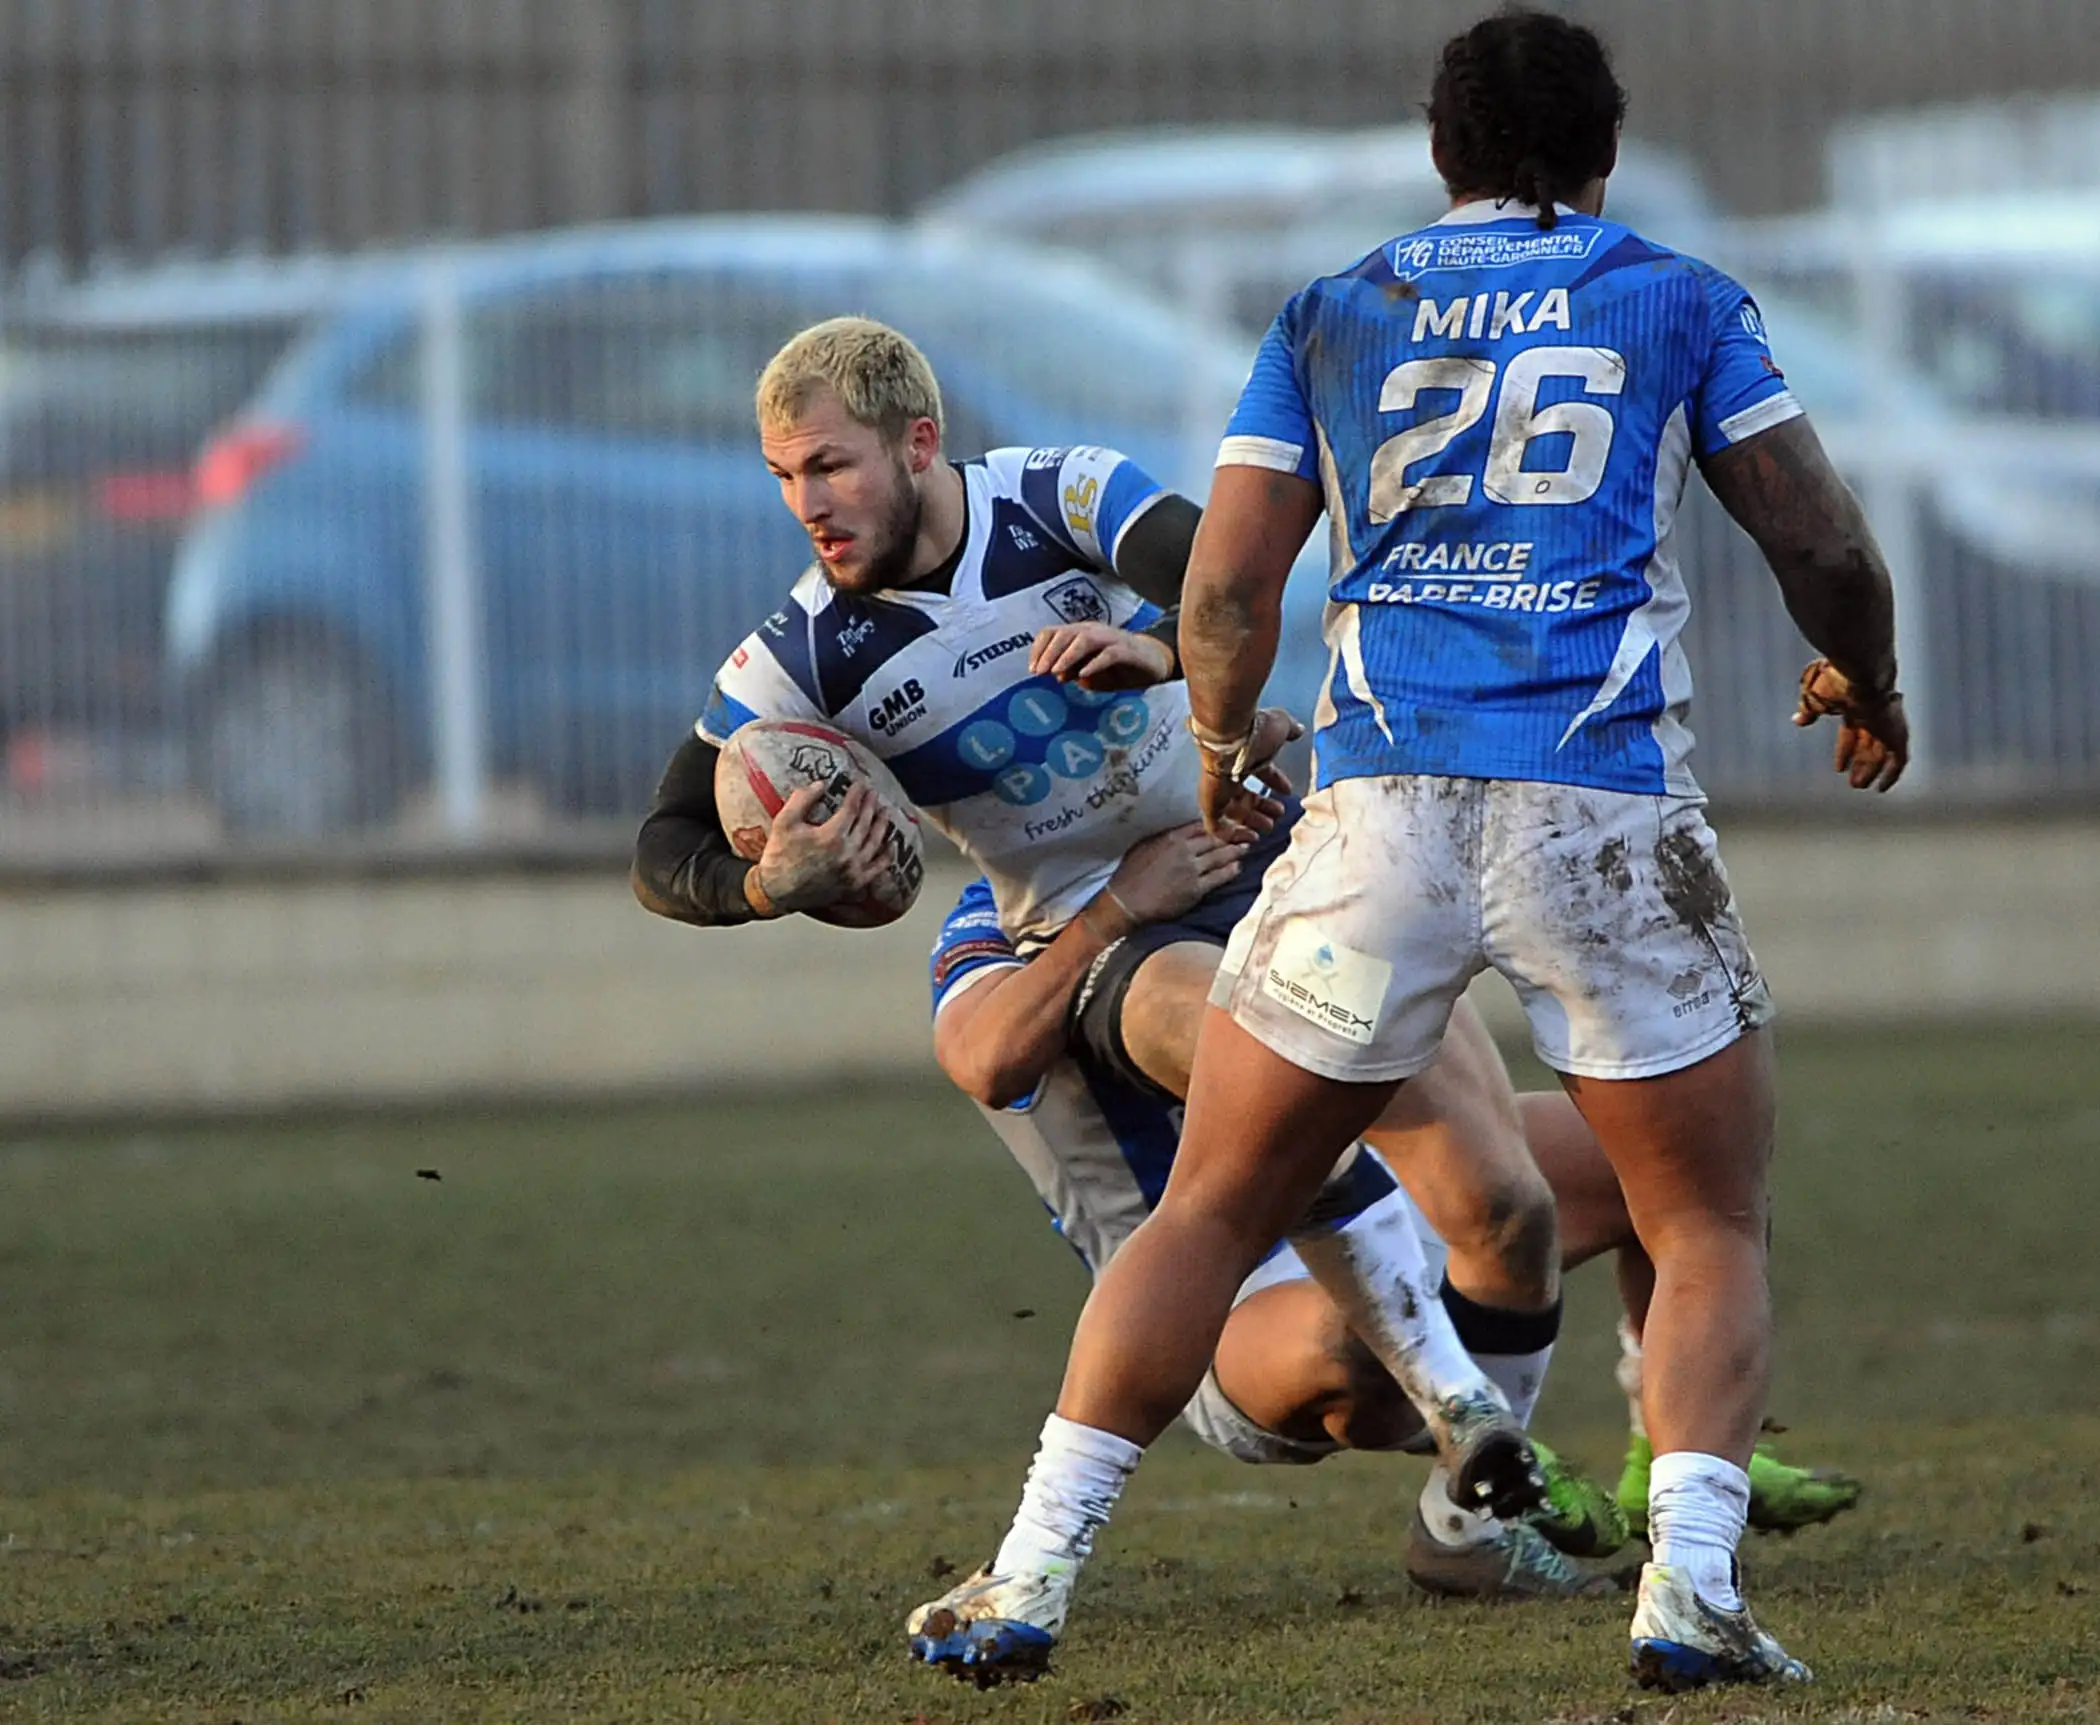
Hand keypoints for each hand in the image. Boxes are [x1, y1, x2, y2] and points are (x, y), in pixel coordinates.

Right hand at [753, 780, 891, 912]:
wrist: (775, 891)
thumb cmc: (778, 856)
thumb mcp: (784, 822)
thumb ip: (802, 799)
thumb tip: (821, 784)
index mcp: (831, 837)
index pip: (851, 809)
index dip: (857, 794)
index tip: (860, 784)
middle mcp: (847, 854)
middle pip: (866, 824)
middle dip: (871, 806)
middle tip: (874, 794)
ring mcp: (853, 871)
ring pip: (875, 844)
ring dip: (881, 825)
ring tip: (884, 812)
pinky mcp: (854, 885)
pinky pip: (877, 869)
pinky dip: (887, 856)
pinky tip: (891, 844)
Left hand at [1029, 622, 1173, 690]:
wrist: (1152, 663)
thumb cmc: (1116, 667)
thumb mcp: (1089, 672)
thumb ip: (1072, 671)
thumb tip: (1056, 675)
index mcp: (1079, 633)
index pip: (1052, 632)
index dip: (1039, 649)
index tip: (1032, 670)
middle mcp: (1093, 631)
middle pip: (1065, 633)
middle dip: (1049, 653)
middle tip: (1040, 673)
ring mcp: (1111, 639)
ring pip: (1084, 639)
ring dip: (1067, 656)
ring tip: (1057, 672)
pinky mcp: (1127, 651)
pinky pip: (1108, 654)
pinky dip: (1094, 664)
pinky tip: (1084, 676)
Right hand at [1107, 821, 1250, 923]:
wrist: (1126, 901)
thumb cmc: (1130, 874)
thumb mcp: (1144, 846)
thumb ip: (1165, 837)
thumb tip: (1179, 833)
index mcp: (1171, 837)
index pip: (1202, 825)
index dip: (1219, 822)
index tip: (1230, 821)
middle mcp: (1184, 850)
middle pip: (1216, 838)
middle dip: (1235, 834)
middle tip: (1249, 832)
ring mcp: (1191, 869)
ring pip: (1221, 856)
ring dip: (1236, 850)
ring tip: (1247, 847)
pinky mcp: (1195, 889)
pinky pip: (1219, 877)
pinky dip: (1231, 871)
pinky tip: (1238, 867)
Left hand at [1195, 707, 1301, 840]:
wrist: (1230, 736)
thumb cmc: (1254, 732)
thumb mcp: (1279, 727)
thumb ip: (1289, 730)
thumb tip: (1299, 731)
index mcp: (1244, 758)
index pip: (1259, 772)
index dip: (1274, 781)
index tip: (1288, 791)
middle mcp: (1229, 775)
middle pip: (1244, 796)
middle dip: (1262, 807)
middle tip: (1278, 815)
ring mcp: (1217, 791)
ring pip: (1233, 813)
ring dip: (1252, 823)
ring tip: (1268, 828)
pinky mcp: (1209, 805)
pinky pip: (1217, 827)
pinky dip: (1233, 836)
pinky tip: (1250, 838)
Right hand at [1793, 658, 1909, 791]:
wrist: (1861, 672)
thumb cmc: (1835, 681)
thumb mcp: (1815, 698)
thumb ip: (1808, 711)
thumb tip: (1798, 720)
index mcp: (1856, 706)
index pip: (1852, 733)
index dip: (1845, 751)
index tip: (1838, 768)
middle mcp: (1875, 716)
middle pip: (1869, 745)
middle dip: (1861, 764)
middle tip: (1853, 783)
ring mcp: (1888, 725)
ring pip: (1882, 754)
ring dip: (1871, 771)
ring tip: (1859, 786)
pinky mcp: (1898, 733)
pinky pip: (1899, 760)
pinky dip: (1891, 774)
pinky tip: (1881, 788)